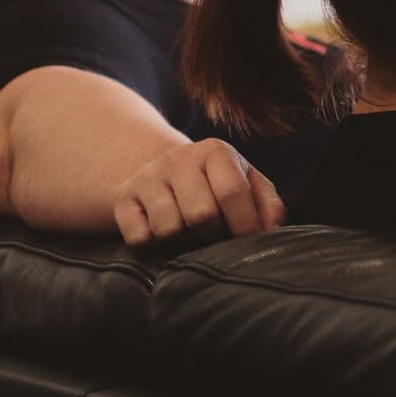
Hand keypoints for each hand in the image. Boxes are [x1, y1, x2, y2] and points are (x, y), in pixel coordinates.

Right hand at [110, 138, 286, 247]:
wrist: (166, 172)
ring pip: (168, 228)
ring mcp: (147, 176)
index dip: (244, 225)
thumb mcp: (248, 184)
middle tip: (214, 235)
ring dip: (182, 241)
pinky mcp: (123, 198)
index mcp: (216, 151)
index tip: (248, 240)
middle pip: (200, 215)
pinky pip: (139, 238)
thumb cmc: (217, 185)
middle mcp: (179, 158)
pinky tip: (162, 233)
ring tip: (189, 232)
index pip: (232, 192)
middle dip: (212, 235)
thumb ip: (267, 204)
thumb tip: (272, 229)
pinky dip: (154, 245)